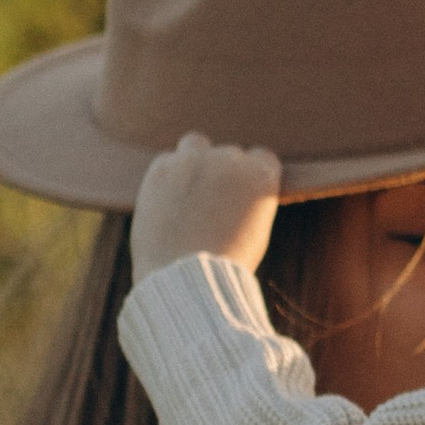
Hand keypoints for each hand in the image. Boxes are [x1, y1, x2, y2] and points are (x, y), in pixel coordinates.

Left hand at [132, 133, 283, 278]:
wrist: (188, 279)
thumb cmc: (226, 265)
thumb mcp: (254, 230)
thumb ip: (246, 198)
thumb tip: (233, 185)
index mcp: (261, 175)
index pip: (262, 157)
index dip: (252, 176)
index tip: (242, 194)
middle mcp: (230, 159)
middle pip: (229, 154)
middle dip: (222, 174)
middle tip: (211, 205)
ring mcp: (195, 159)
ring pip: (196, 144)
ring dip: (194, 162)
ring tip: (188, 195)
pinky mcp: (162, 167)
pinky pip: (167, 161)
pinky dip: (167, 177)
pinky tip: (167, 204)